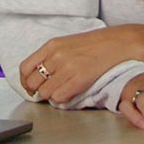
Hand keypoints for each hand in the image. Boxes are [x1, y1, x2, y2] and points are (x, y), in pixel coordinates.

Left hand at [20, 25, 143, 103]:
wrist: (118, 44)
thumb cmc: (95, 44)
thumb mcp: (67, 43)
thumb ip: (51, 56)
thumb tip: (38, 74)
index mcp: (52, 45)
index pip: (25, 68)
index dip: (25, 81)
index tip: (30, 86)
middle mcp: (56, 56)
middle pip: (32, 82)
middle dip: (37, 90)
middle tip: (46, 91)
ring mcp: (67, 68)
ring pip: (45, 93)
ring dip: (50, 96)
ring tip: (61, 90)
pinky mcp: (78, 80)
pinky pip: (59, 98)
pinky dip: (61, 99)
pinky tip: (70, 93)